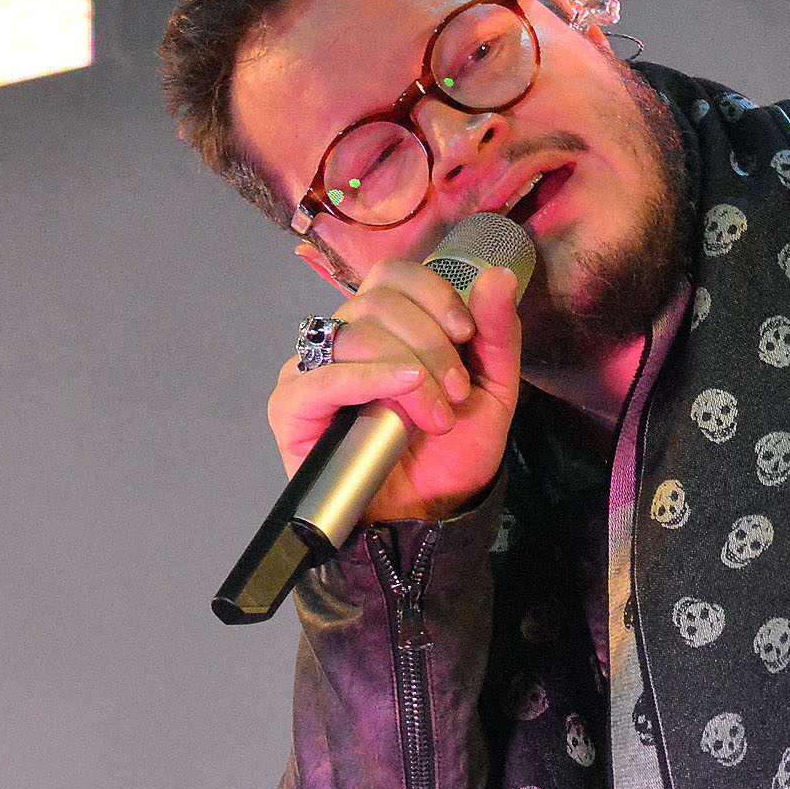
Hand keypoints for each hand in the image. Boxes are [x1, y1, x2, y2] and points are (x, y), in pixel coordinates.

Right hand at [266, 257, 524, 525]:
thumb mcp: (493, 389)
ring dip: (410, 369)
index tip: (465, 334)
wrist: (429, 515)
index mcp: (386, 325)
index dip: (432, 294)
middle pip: (378, 301)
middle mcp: (343, 338)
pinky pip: (323, 376)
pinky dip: (370, 379)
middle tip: (455, 394)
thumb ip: (497, 333)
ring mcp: (313, 369)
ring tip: (436, 416)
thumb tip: (498, 275)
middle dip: (430, 344)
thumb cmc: (452, 453)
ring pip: (356, 332)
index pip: (392, 274)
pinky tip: (402, 391)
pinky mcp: (291, 406)